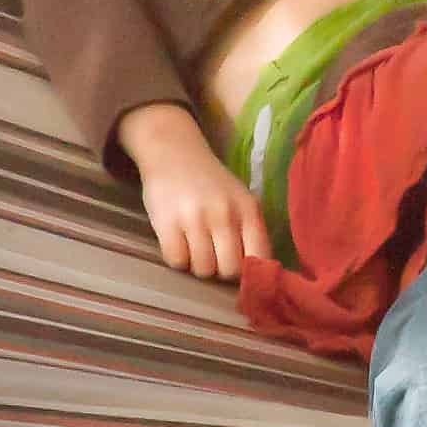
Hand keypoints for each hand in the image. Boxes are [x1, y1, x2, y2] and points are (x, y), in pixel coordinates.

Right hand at [119, 105, 272, 280]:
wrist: (174, 153)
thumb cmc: (211, 183)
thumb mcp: (241, 199)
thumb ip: (251, 232)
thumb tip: (258, 273)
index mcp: (248, 209)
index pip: (259, 257)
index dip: (251, 272)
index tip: (241, 270)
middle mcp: (224, 214)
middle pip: (230, 270)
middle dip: (221, 270)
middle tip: (213, 256)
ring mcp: (195, 219)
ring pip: (203, 269)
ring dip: (198, 265)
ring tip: (194, 246)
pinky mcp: (167, 223)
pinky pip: (176, 261)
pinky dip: (177, 258)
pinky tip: (178, 241)